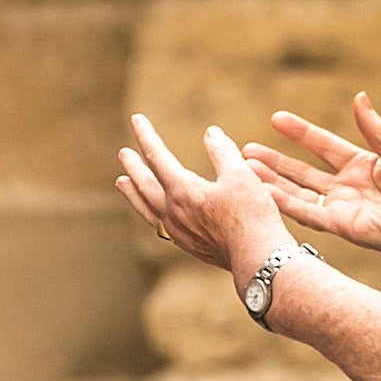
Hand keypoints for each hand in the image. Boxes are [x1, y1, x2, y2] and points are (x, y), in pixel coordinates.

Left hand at [115, 116, 289, 279]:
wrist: (259, 260)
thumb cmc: (253, 217)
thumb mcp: (242, 175)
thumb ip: (222, 151)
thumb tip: (211, 133)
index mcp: (183, 191)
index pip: (158, 157)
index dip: (147, 136)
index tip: (136, 119)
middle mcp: (174, 213)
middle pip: (145, 184)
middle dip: (134, 166)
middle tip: (122, 153)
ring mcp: (178, 232)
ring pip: (147, 208)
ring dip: (133, 193)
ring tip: (122, 182)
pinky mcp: (188, 246)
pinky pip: (159, 224)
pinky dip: (149, 211)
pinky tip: (154, 211)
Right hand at [241, 96, 380, 259]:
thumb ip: (374, 129)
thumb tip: (358, 97)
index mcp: (362, 166)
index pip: (323, 146)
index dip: (300, 133)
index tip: (276, 119)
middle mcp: (348, 188)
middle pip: (303, 172)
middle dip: (275, 161)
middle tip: (246, 150)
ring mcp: (344, 208)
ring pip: (300, 193)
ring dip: (273, 181)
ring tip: (247, 168)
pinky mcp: (344, 227)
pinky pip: (310, 214)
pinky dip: (287, 203)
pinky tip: (266, 191)